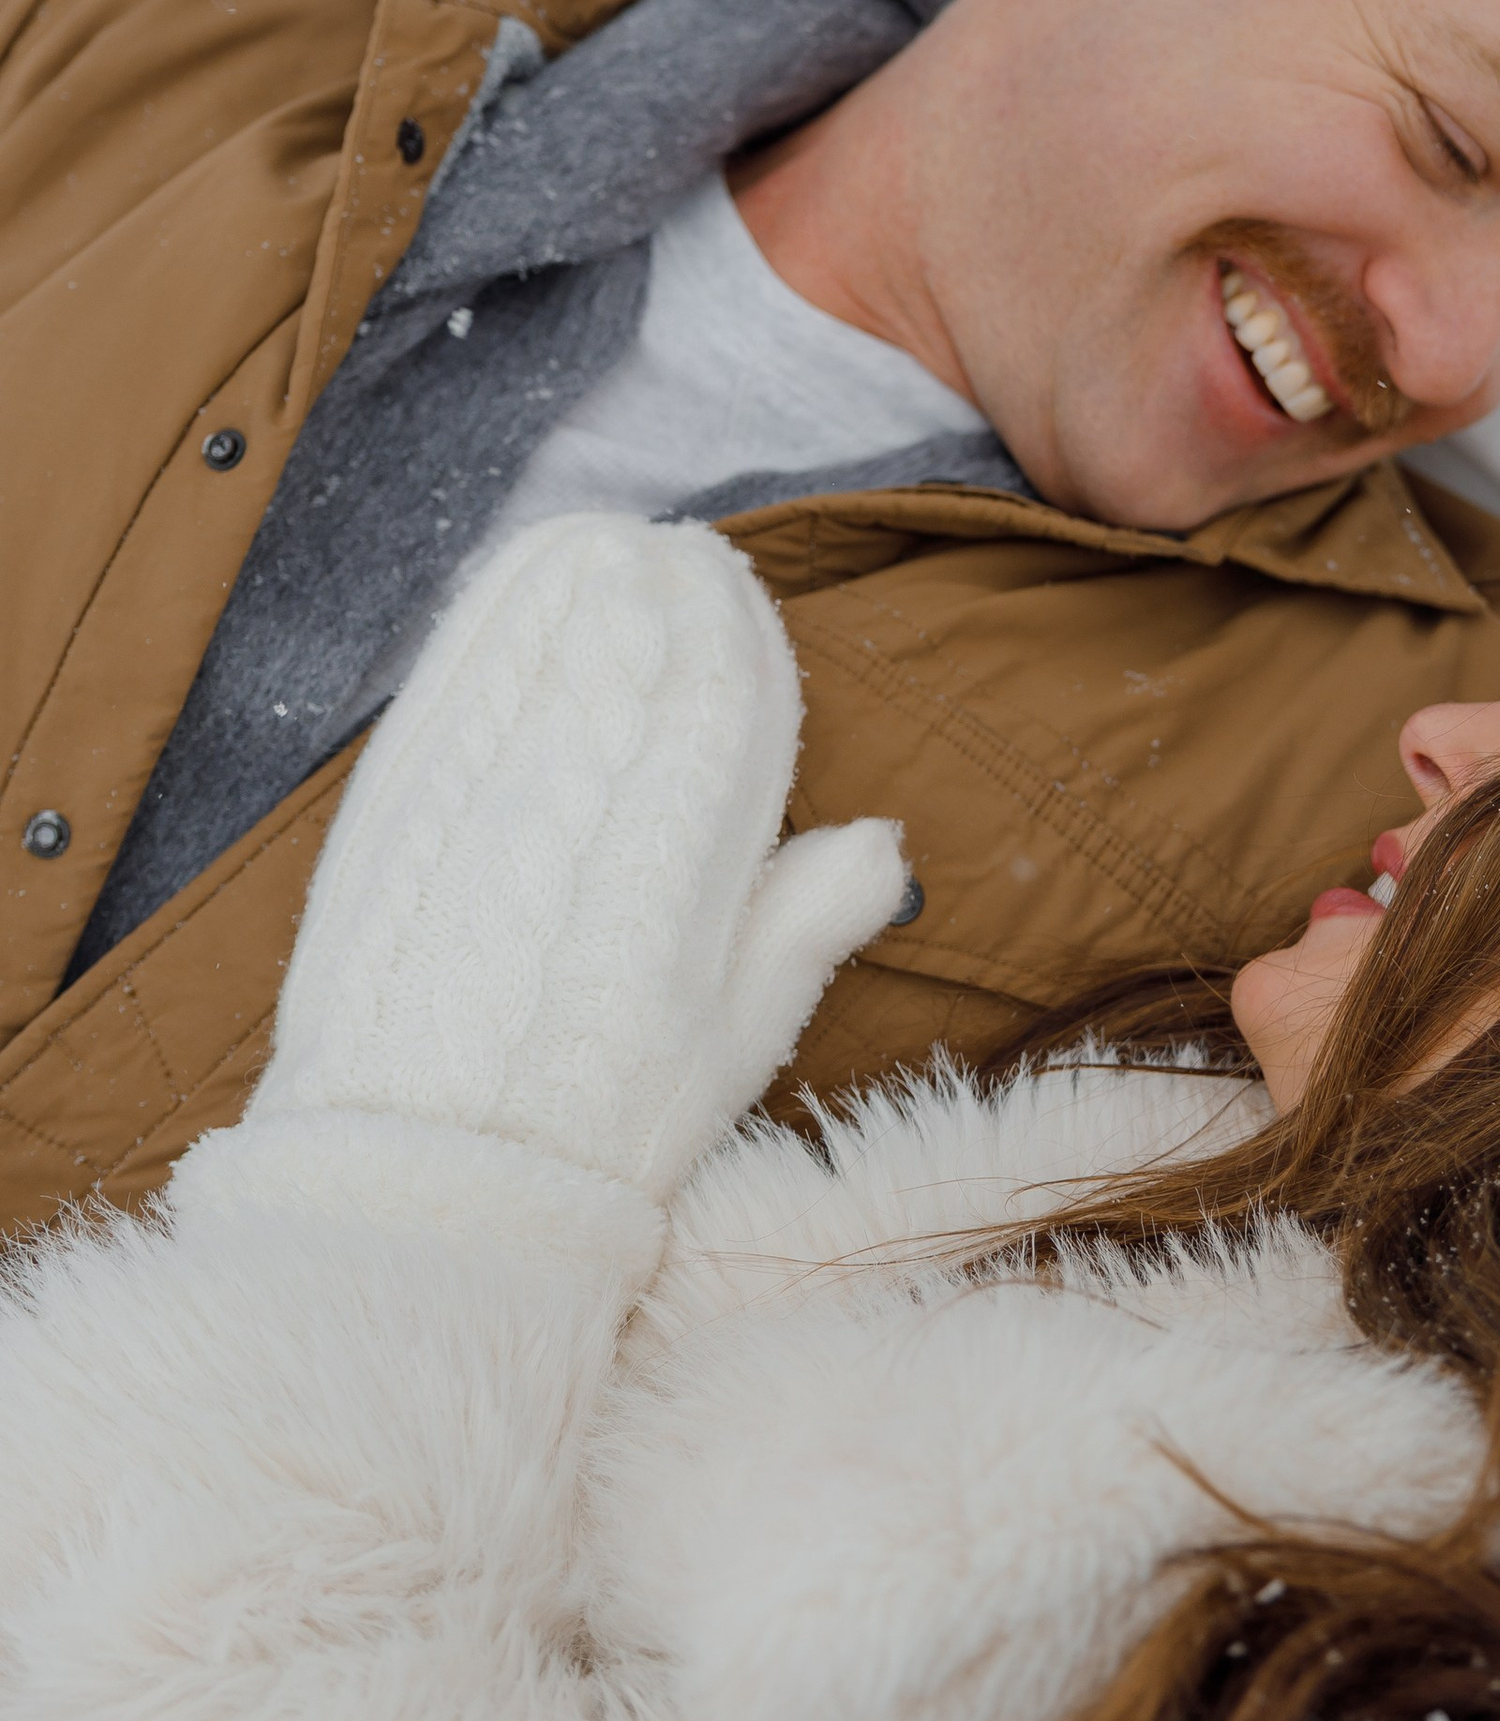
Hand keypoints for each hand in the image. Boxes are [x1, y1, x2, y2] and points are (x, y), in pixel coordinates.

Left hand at [254, 514, 909, 1200]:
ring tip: (601, 540)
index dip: (733, 629)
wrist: (423, 1180)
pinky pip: (457, 670)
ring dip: (575, 577)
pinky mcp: (394, 809)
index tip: (733, 584)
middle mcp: (583, 819)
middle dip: (661, 588)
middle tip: (675, 552)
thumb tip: (884, 843)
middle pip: (635, 652)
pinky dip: (492, 609)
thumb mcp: (739, 1040)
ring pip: (542, 644)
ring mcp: (477, 803)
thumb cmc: (600, 1124)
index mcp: (683, 872)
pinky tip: (516, 576)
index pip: (724, 701)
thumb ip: (809, 922)